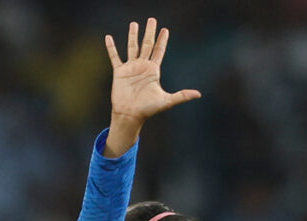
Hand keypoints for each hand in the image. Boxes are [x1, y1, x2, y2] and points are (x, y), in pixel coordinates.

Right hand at [103, 18, 199, 156]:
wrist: (130, 115)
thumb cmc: (148, 109)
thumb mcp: (167, 101)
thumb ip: (182, 95)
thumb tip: (198, 94)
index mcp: (153, 70)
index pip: (159, 51)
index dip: (163, 41)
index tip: (165, 30)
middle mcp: (142, 66)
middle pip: (147, 45)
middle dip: (150, 32)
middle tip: (152, 20)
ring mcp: (131, 68)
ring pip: (132, 47)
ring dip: (133, 35)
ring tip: (134, 24)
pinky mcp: (119, 72)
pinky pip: (115, 57)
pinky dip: (111, 47)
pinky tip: (108, 37)